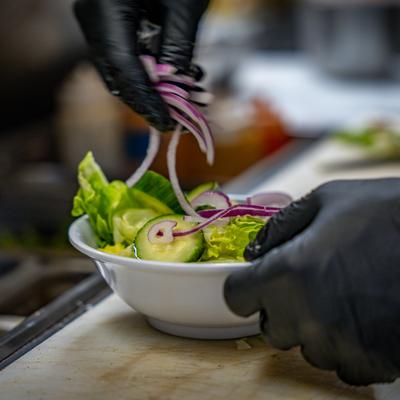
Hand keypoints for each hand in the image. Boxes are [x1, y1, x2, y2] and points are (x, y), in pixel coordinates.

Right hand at [74, 0, 209, 130]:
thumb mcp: (183, 3)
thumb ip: (178, 48)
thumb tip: (177, 89)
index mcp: (107, 9)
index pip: (124, 72)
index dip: (147, 103)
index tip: (168, 123)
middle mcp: (93, 18)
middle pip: (119, 77)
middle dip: (151, 99)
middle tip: (180, 114)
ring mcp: (96, 19)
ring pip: (121, 70)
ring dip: (154, 87)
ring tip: (189, 92)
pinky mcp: (106, 20)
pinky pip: (124, 55)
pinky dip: (150, 70)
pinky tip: (175, 73)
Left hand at [224, 179, 399, 384]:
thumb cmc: (384, 212)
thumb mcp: (325, 200)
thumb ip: (278, 227)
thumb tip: (253, 253)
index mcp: (288, 273)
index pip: (236, 297)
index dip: (246, 286)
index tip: (260, 279)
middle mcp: (308, 316)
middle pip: (270, 326)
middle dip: (281, 306)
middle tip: (309, 281)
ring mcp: (342, 344)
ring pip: (304, 347)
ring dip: (314, 326)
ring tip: (342, 294)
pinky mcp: (374, 362)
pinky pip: (340, 365)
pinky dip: (345, 345)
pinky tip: (363, 315)